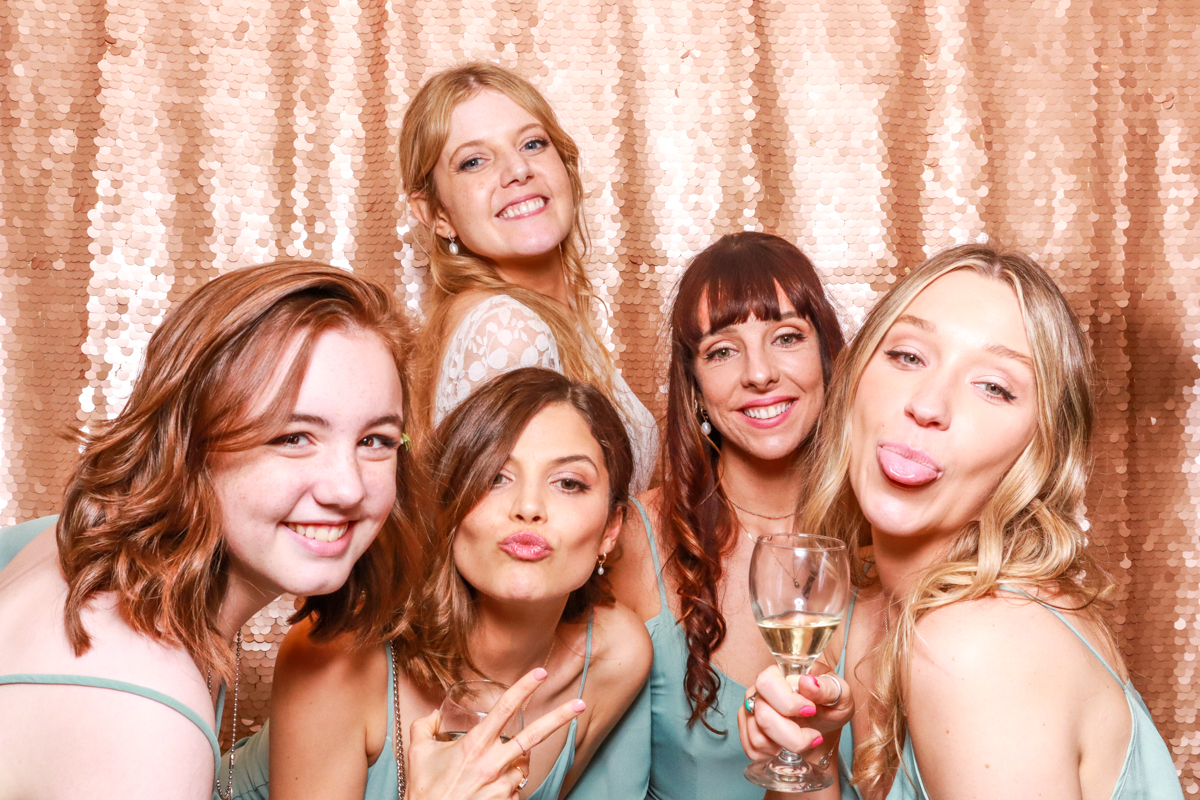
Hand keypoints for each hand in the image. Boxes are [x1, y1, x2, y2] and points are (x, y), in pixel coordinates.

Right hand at [407, 668, 585, 799]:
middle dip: (560, 718)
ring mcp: (503, 787)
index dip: (524, 687)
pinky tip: (483, 795)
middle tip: (580, 704)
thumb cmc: (423, 792)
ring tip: (483, 779)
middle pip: (534, 735)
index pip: (505, 708)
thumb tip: (434, 715)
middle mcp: (493, 764)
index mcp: (475, 745)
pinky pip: (515, 791)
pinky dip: (505, 789)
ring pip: (522, 766)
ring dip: (511, 766)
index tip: (541, 673)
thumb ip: (424, 728)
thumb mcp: (418, 754)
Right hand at [738, 666, 851, 761]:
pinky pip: (752, 750)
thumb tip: (808, 682)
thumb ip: (828, 687)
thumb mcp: (841, 695)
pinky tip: (785, 746)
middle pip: (763, 716)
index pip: (768, 685)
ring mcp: (750, 709)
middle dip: (792, 735)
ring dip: (785, 746)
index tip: (811, 711)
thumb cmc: (831, 706)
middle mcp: (759, 689)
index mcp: (779, 672)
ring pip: (757, 737)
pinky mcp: (747, 729)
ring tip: (801, 740)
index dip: (789, 703)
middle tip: (813, 736)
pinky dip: (772, 755)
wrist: (824, 725)